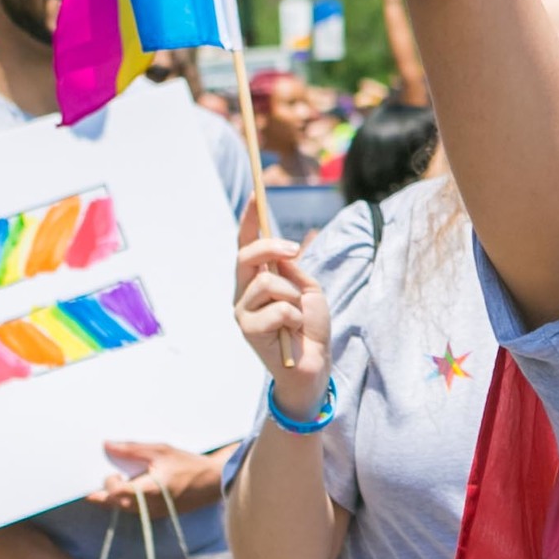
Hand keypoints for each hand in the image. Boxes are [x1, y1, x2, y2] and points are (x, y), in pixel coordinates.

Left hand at [91, 441, 225, 514]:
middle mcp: (149, 506)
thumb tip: (107, 445)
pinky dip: (127, 502)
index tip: (112, 472)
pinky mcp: (157, 516)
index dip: (108, 483)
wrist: (213, 482)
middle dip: (104, 494)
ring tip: (118, 481)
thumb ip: (132, 449)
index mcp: (149, 489)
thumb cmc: (189, 464)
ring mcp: (153, 514)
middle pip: (115, 505)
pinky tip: (131, 489)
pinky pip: (134, 512)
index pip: (116, 492)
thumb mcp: (161, 450)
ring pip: (123, 510)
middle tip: (107, 478)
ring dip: (115, 499)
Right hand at [236, 236, 332, 395]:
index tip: (255, 194)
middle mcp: (244, 293)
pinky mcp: (248, 330)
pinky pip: (278, 309)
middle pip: (246, 255)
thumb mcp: (308, 289)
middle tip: (294, 251)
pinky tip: (294, 331)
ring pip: (266, 282)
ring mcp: (243, 311)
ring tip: (298, 316)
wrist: (315, 363)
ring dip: (293, 296)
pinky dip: (295, 317)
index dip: (250, 220)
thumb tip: (281, 250)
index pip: (247, 245)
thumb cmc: (310, 327)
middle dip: (271, 247)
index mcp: (257, 280)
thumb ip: (291, 270)